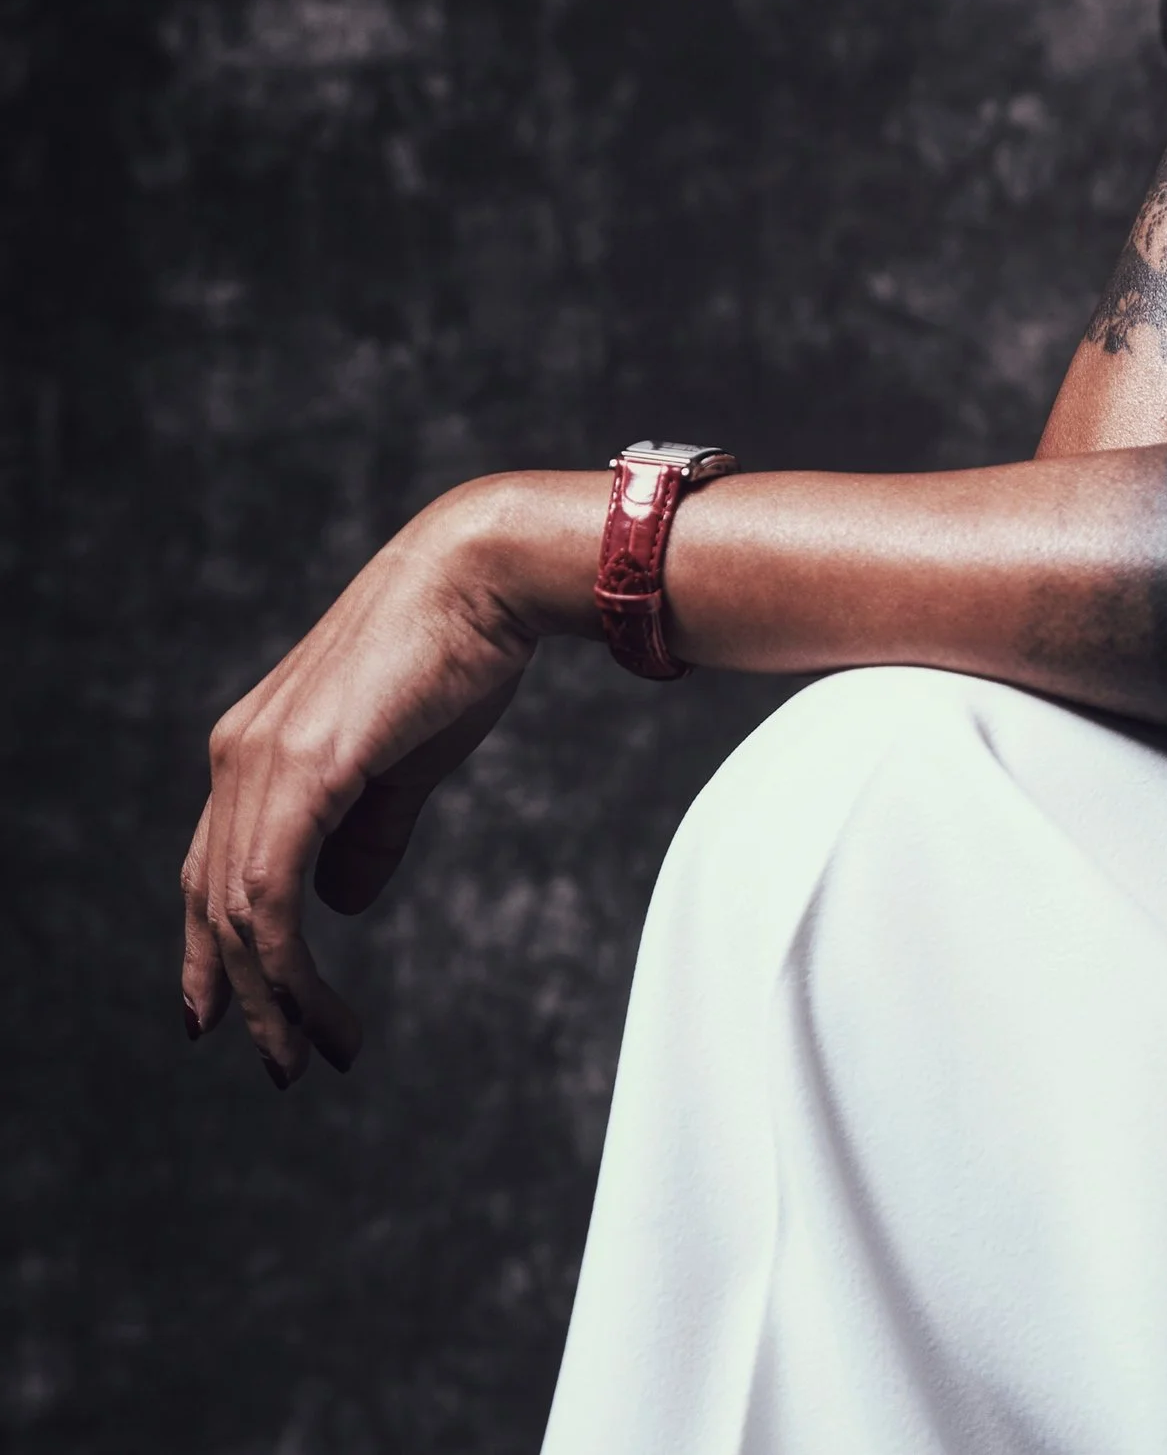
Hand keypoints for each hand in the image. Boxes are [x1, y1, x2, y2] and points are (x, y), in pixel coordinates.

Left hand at [179, 481, 553, 1084]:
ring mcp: (261, 759)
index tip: (223, 1018)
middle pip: (213, 900)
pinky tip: (318, 1004)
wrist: (484, 572)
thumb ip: (371, 830)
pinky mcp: (303, 768)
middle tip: (285, 1064)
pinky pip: (269, 892)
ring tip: (317, 1051)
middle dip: (246, 994)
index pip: (213, 868)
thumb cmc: (459, 650)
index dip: (212, 951)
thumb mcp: (408, 759)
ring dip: (277, 996)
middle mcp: (238, 754)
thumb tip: (344, 901)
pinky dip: (286, 963)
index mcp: (257, 746)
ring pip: (239, 910)